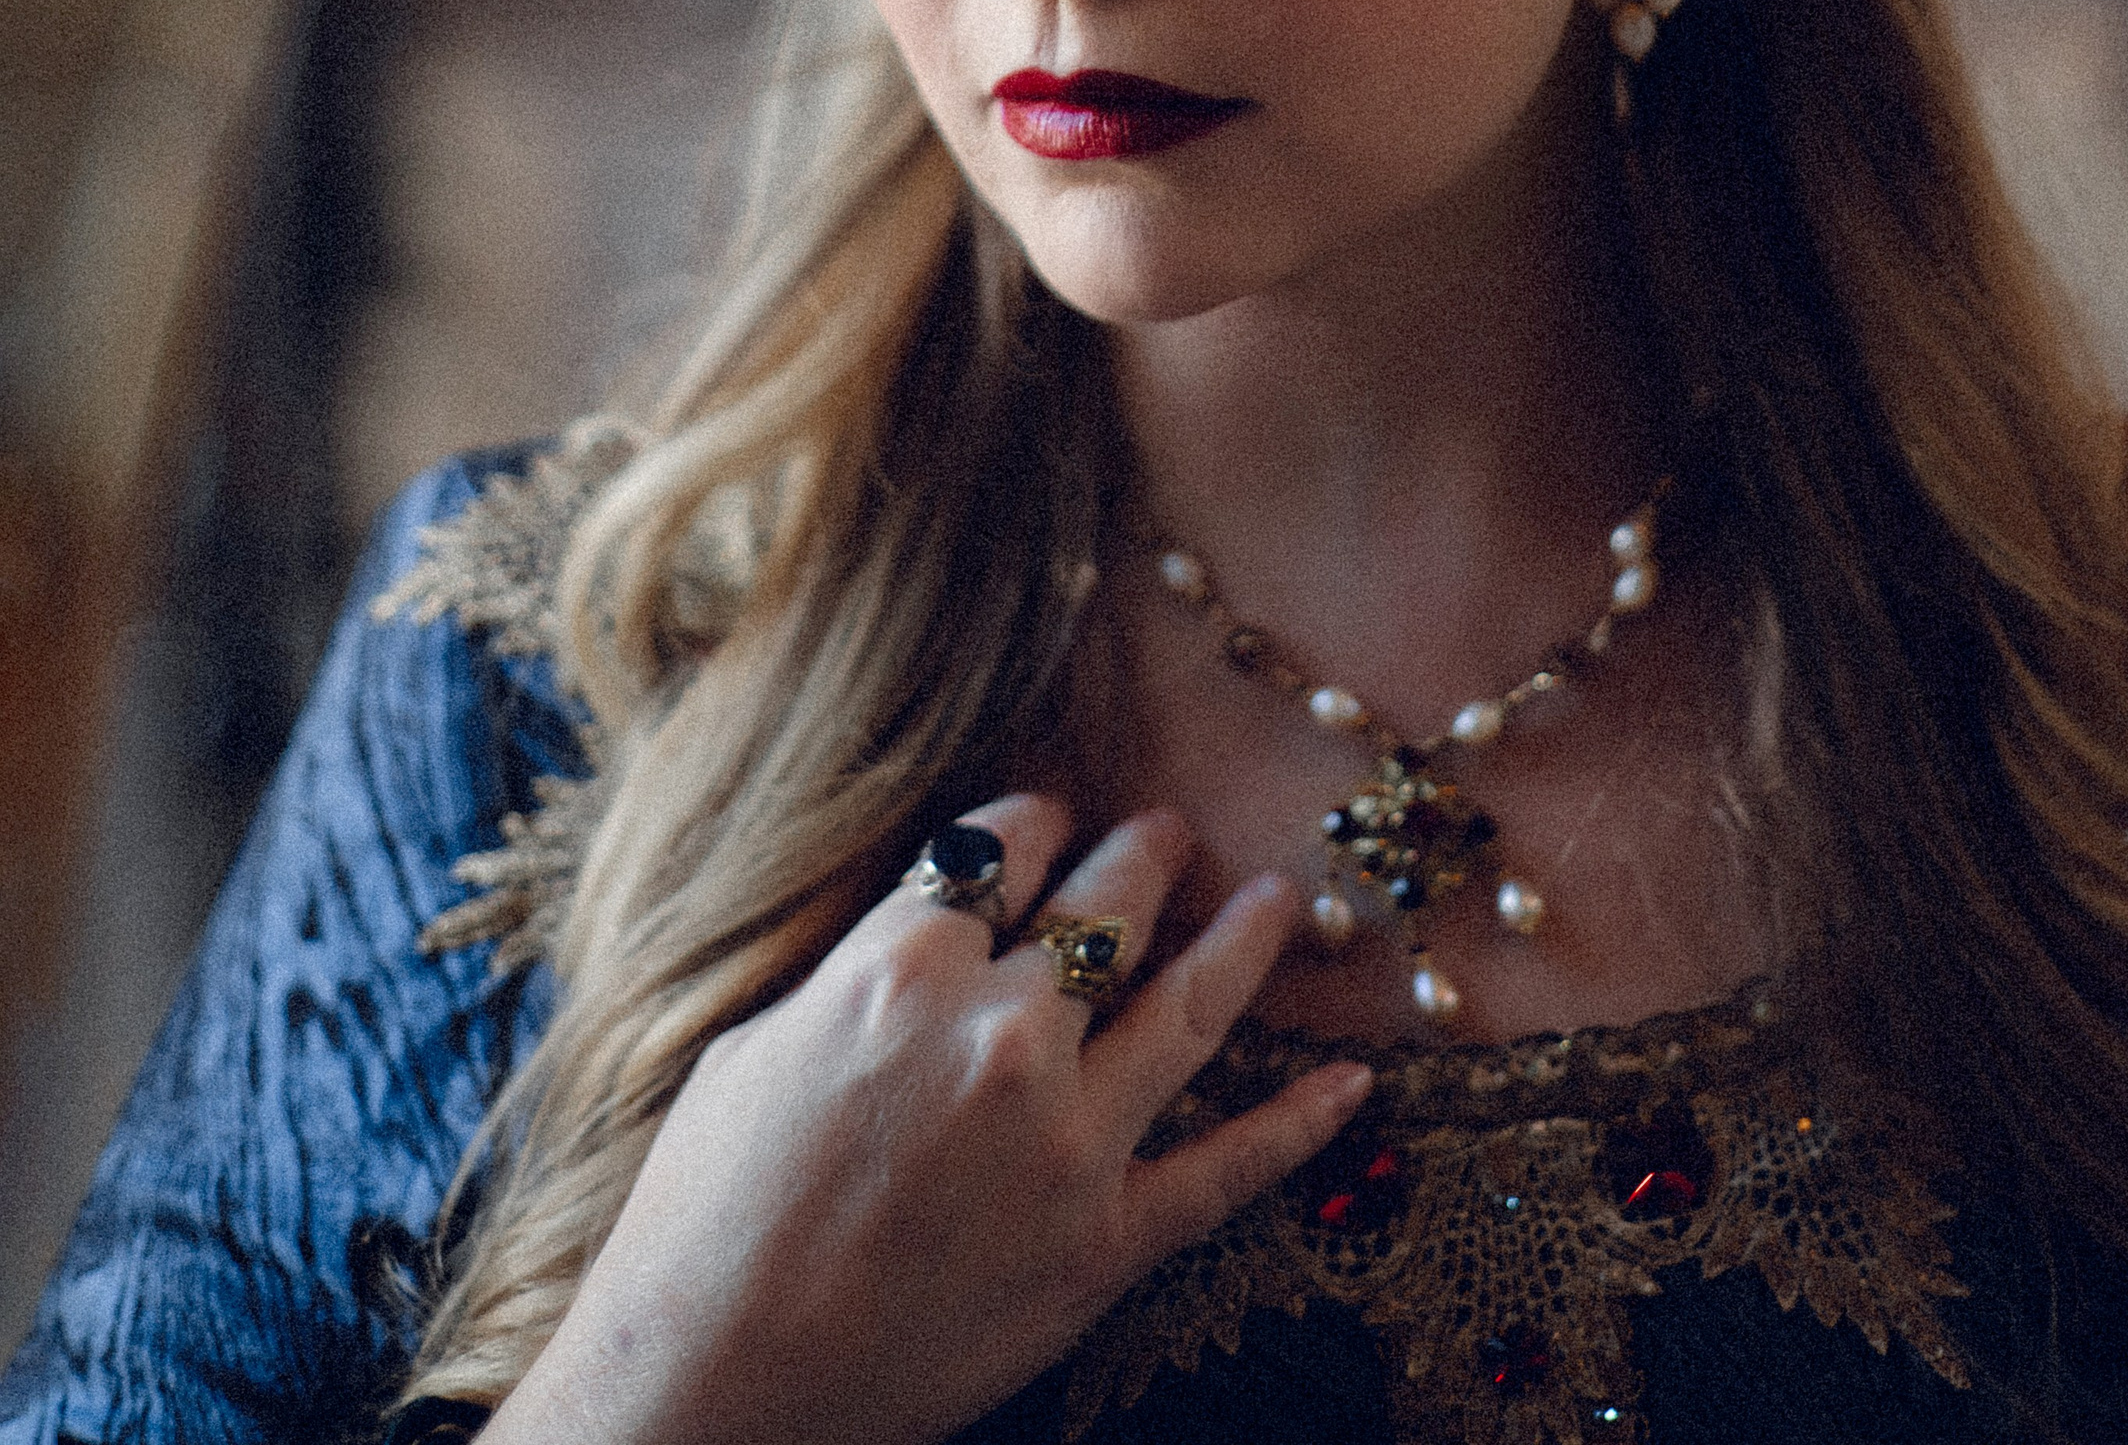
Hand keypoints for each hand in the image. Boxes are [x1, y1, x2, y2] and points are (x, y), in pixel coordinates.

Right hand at [487, 795, 1371, 1444]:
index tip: (1051, 823)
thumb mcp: (758, 1042)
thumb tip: (924, 930)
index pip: (1000, 849)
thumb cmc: (699, 1217)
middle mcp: (1003, 1031)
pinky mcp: (1101, 1242)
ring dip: (1243, 942)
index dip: (1033, 826)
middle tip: (1171, 834)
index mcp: (904, 966)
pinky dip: (1299, 1125)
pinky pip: (1226, 1168)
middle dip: (1143, 860)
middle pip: (1102, 909)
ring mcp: (1065, 1137)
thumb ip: (862, 971)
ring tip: (1279, 901)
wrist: (710, 1381)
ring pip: (1185, 1004)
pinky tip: (1351, 1085)